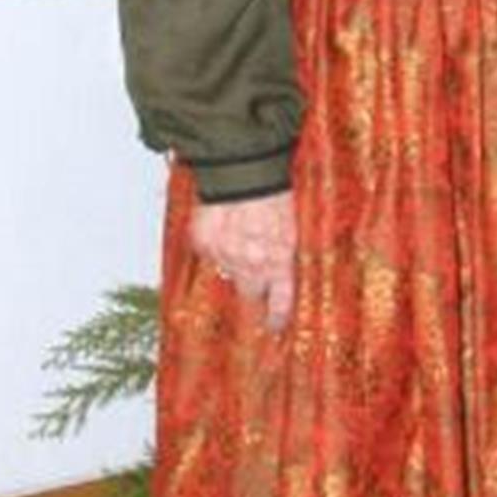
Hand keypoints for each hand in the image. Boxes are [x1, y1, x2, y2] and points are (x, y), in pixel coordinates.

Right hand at [189, 190, 296, 327]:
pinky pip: (210, 251)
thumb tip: (285, 266)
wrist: (244, 170)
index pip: (280, 303)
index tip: (275, 326)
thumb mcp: (294, 226)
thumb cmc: (275, 192)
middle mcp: (250, 265)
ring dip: (235, 260)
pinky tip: (227, 222)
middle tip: (255, 284)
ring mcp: (224, 255)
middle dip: (253, 290)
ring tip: (242, 235)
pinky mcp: (203, 243)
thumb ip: (286, 252)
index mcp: (279, 262)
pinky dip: (217, 242)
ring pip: (228, 270)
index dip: (277, 317)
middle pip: (250, 294)